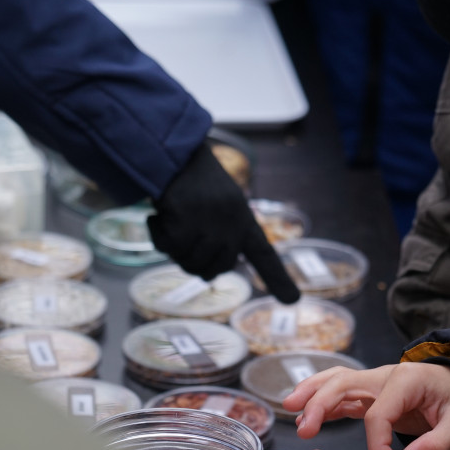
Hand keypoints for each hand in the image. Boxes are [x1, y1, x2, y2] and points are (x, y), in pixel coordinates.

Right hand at [149, 143, 299, 302]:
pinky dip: (157, 235)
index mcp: (243, 218)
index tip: (293, 300)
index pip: (264, 253)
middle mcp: (233, 224)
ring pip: (189, 263)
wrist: (171, 149)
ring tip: (170, 218)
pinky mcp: (188, 224)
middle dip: (192, 261)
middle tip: (180, 237)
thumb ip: (219, 236)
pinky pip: (169, 249)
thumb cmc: (191, 178)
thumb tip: (208, 273)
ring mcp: (212, 226)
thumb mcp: (218, 203)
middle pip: (213, 270)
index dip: (277, 278)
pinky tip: (156, 216)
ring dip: (171, 247)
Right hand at [284, 362, 449, 449]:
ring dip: (311, 393)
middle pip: (344, 385)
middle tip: (304, 428)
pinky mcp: (369, 392)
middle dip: (321, 404)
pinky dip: (319, 399)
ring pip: (335, 381)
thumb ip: (437, 445)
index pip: (379, 415)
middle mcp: (385, 376)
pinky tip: (303, 414)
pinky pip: (340, 392)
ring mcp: (374, 381)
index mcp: (406, 381)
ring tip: (288, 408)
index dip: (380, 446)